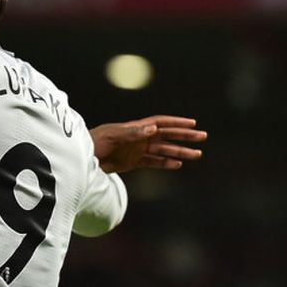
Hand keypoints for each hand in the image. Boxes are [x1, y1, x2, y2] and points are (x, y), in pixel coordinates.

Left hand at [90, 115, 206, 172]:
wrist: (84, 157)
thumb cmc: (95, 142)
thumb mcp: (113, 136)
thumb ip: (133, 132)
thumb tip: (153, 128)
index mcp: (136, 128)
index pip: (161, 123)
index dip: (176, 123)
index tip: (193, 123)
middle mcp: (139, 138)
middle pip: (167, 135)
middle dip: (184, 136)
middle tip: (203, 137)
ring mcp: (137, 150)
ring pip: (164, 150)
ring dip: (180, 151)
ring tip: (197, 154)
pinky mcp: (133, 162)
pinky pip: (154, 162)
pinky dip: (166, 163)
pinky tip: (178, 164)